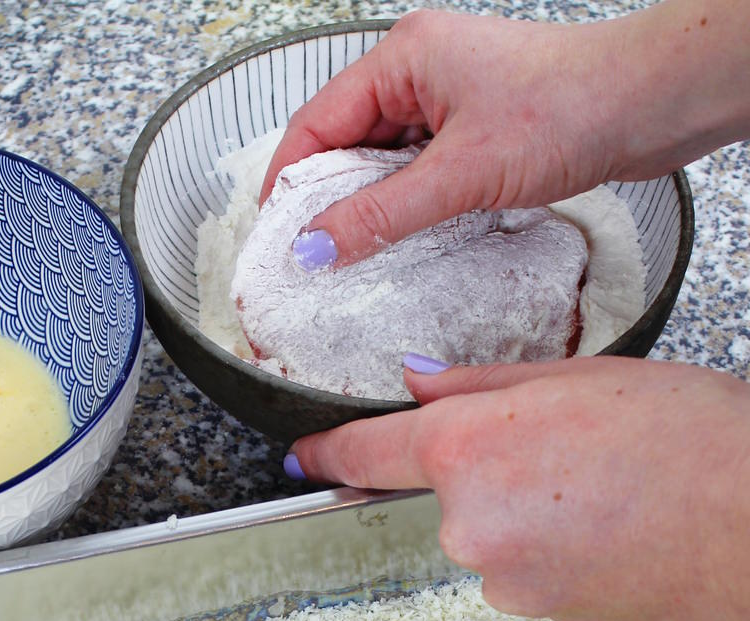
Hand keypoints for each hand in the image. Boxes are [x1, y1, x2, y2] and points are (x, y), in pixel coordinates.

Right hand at [261, 2, 749, 262]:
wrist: (644, 105)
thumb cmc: (566, 110)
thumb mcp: (461, 174)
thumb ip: (382, 215)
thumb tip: (317, 248)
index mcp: (402, 57)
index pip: (318, 123)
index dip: (290, 183)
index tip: (275, 241)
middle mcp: (420, 71)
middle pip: (347, 143)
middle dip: (327, 202)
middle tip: (309, 264)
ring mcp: (449, 99)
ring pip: (386, 163)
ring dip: (372, 209)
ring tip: (354, 263)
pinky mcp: (477, 130)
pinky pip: (423, 173)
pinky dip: (409, 208)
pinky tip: (405, 245)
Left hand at [286, 357, 749, 620]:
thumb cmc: (690, 440)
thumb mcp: (579, 378)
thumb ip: (482, 385)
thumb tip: (420, 385)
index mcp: (471, 447)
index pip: (368, 454)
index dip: (329, 454)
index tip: (305, 459)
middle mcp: (472, 525)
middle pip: (450, 492)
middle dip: (496, 468)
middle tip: (573, 446)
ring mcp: (505, 580)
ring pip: (494, 533)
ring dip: (533, 511)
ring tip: (609, 487)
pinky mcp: (541, 616)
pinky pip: (529, 570)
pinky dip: (559, 547)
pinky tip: (614, 527)